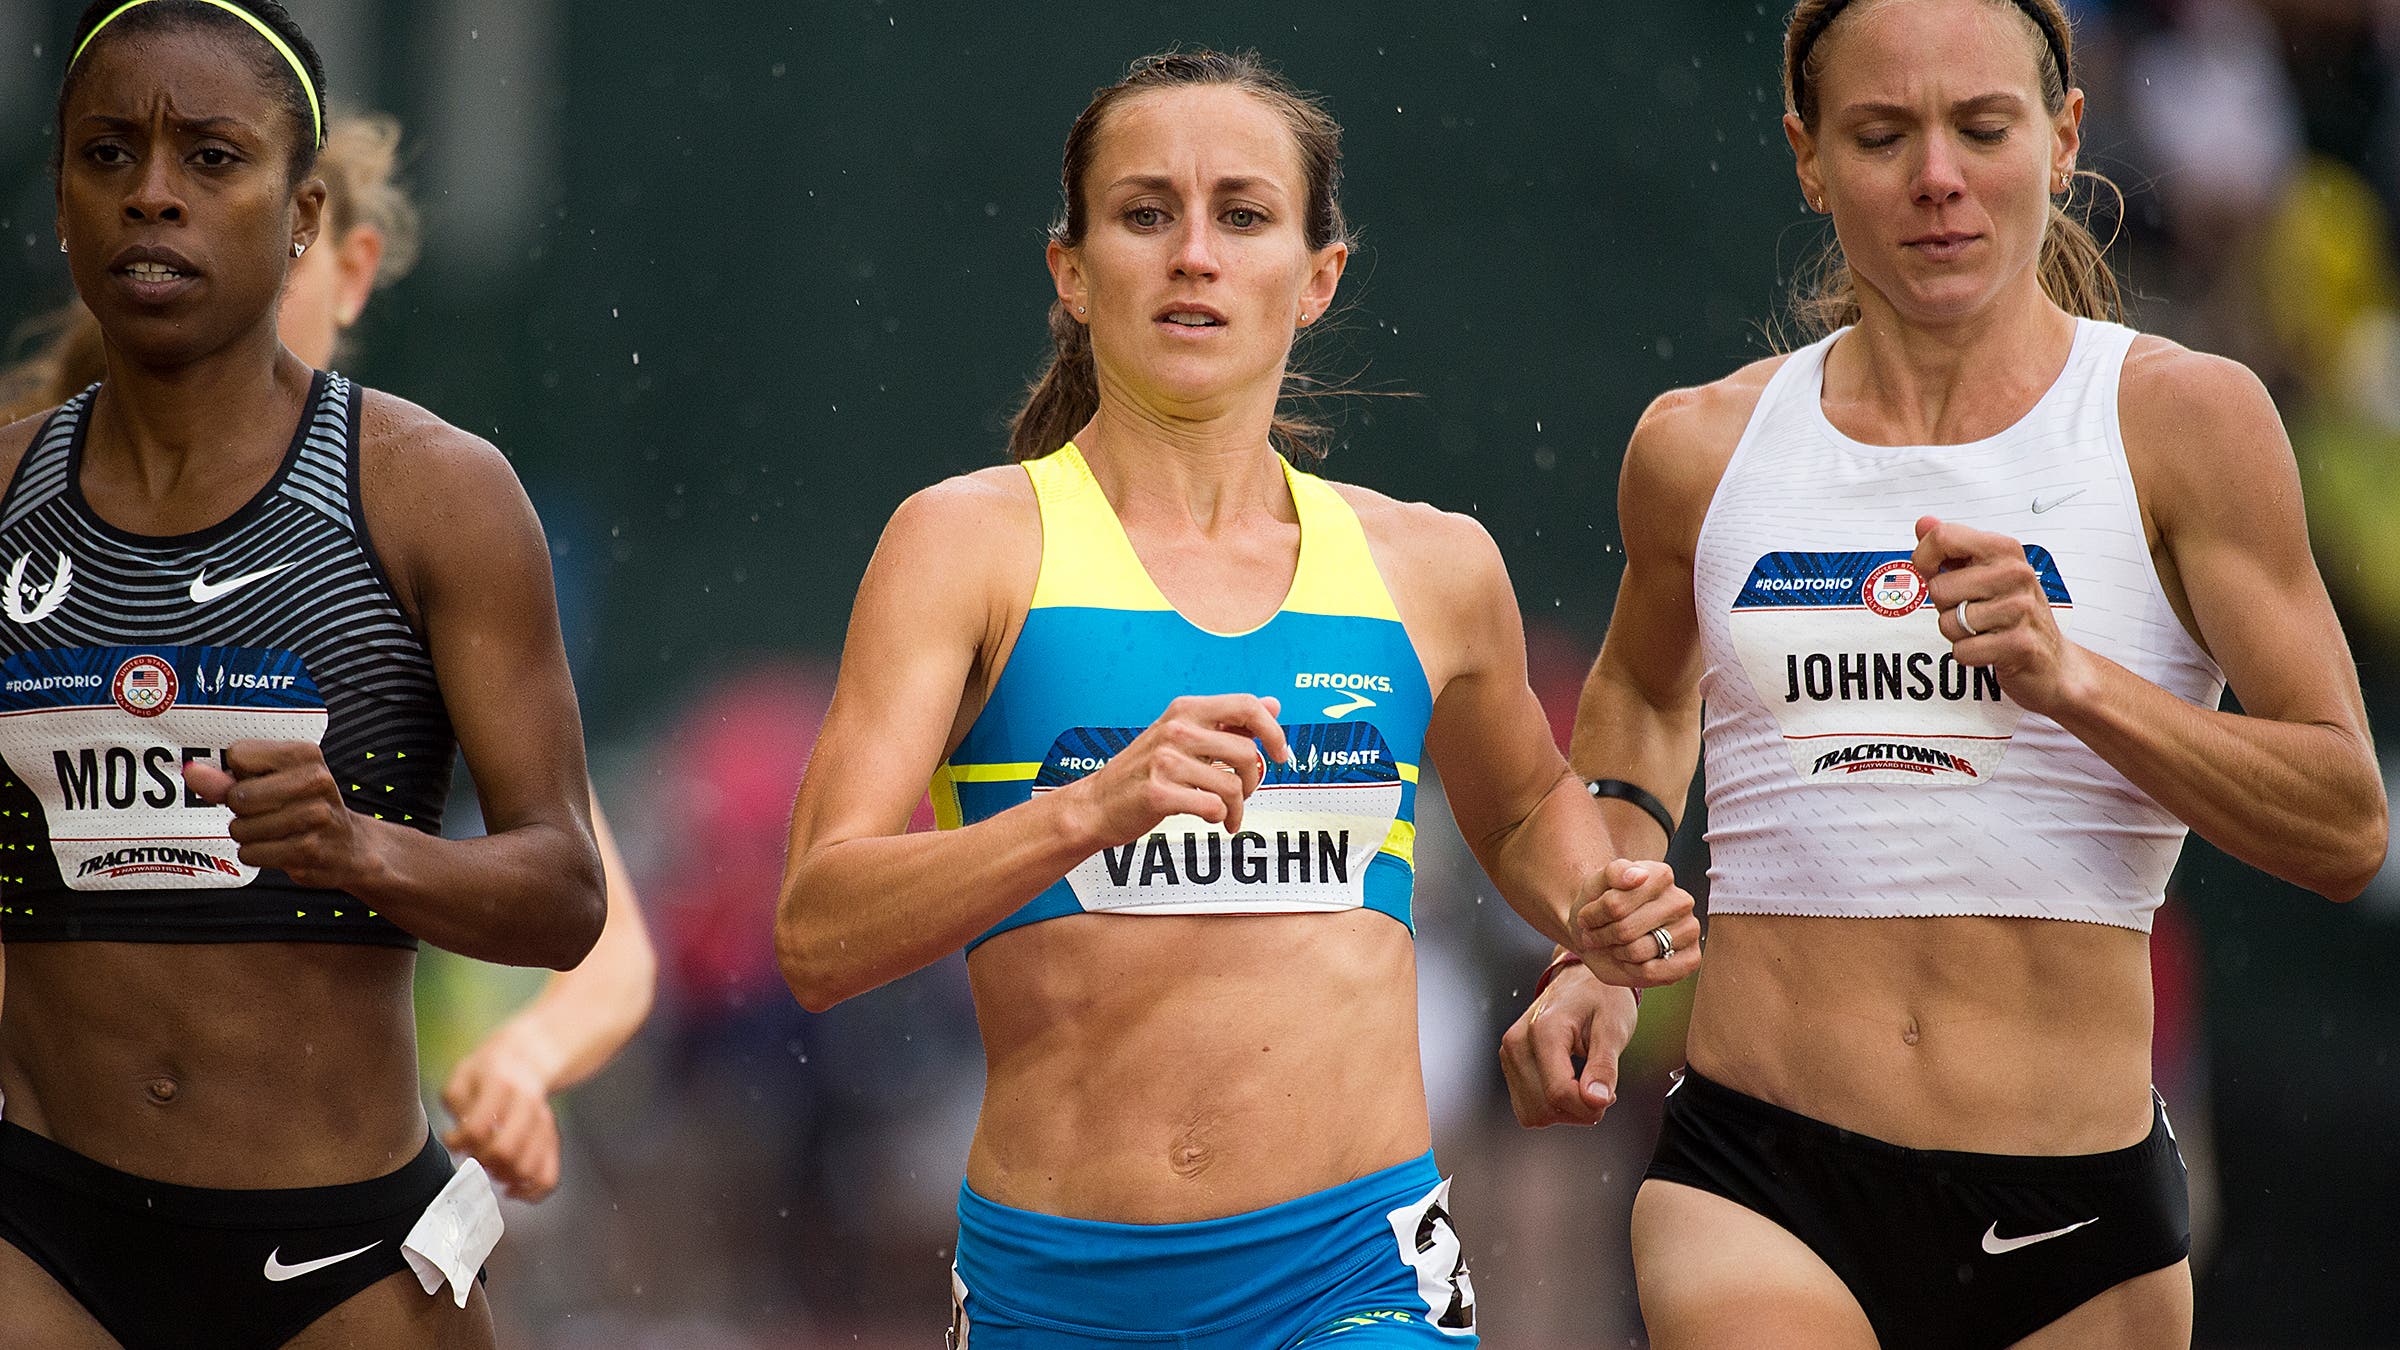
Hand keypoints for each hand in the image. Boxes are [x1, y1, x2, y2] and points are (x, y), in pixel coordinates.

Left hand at [184, 740, 377, 890]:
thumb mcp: (272, 782)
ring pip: (242, 828)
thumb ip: (228, 778)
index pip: (238, 755)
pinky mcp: (309, 850)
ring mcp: (315, 816)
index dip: (240, 773)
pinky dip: (257, 854)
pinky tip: (279, 848)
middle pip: (237, 795)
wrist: (350, 847)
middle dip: (241, 809)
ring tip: (275, 831)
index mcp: (305, 753)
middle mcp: (315, 780)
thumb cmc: (303, 807)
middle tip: (267, 811)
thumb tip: (192, 771)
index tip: (264, 781)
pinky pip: (251, 853)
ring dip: (248, 834)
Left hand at [442, 1023, 564, 1201]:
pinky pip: (549, 1177)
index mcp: (501, 1085)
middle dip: (482, 1162)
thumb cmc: (489, 1071)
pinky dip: (531, 1192)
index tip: (453, 1138)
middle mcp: (528, 1104)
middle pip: (505, 1151)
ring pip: (528, 1168)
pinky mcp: (553, 1139)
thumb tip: (459, 1138)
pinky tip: (513, 1189)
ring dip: (503, 1177)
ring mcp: (544, 1123)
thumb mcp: (463, 1074)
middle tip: (473, 1156)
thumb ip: (455, 1103)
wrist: (529, 1058)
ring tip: (491, 1168)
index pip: (478, 1128)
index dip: (459, 1142)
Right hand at [1070, 694, 1294, 841]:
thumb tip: (1273, 704)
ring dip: (1237, 808)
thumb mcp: (1185, 737)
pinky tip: (1210, 818)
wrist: (1097, 804)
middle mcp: (1176, 729)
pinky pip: (1213, 807)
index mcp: (1185, 710)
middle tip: (1243, 793)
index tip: (1281, 754)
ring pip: (1232, 786)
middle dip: (1254, 780)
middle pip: (1246, 752)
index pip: (1246, 706)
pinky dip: (1219, 818)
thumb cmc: (1144, 771)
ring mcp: (1165, 761)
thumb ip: (1229, 722)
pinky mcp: (1158, 793)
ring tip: (1227, 814)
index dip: (1273, 730)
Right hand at [1499, 960, 1638, 1126]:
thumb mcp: (1613, 1029)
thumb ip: (1604, 1067)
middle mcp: (1517, 1042)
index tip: (1609, 1096)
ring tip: (1584, 1087)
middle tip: (1600, 1090)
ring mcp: (1509, 1054)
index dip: (1589, 1107)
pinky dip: (1550, 1108)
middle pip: (1545, 1107)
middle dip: (1579, 1111)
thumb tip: (1597, 1100)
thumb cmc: (1601, 998)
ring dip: (1564, 1112)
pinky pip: (1527, 1107)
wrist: (1582, 979)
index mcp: (1544, 1030)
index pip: (1558, 1092)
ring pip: (1533, 1114)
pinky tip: (1567, 1087)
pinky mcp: (1509, 1064)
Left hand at [1568, 858, 1701, 987]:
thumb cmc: (1600, 905)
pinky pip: (1653, 972)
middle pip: (1625, 929)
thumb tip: (1639, 875)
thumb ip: (1614, 872)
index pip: (1615, 904)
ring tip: (1614, 944)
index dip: (1594, 915)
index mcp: (1660, 876)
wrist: (1597, 932)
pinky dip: (1633, 970)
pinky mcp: (1691, 959)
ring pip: (1638, 951)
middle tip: (1595, 934)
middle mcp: (1680, 901)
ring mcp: (1689, 930)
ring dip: (1617, 952)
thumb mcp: (1596, 883)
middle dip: (1602, 936)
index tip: (1588, 914)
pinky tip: (1632, 959)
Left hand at [1912, 516, 2091, 716]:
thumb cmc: (2012, 613)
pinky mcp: (2019, 644)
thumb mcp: (1985, 572)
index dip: (1925, 559)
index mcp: (2004, 550)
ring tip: (1986, 629)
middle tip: (1974, 610)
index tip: (1936, 572)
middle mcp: (2015, 574)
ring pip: (1948, 622)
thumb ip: (1952, 547)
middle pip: (1939, 588)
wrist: (2053, 659)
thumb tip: (1924, 523)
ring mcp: (2020, 608)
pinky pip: (1963, 650)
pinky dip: (1969, 654)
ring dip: (1959, 633)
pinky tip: (1991, 647)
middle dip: (1946, 607)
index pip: (1942, 538)